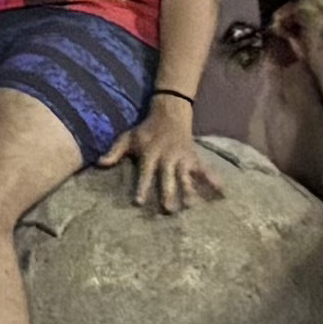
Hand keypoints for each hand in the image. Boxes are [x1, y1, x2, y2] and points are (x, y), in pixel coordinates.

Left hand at [103, 94, 219, 212]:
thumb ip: (114, 151)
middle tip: (168, 210)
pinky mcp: (194, 159)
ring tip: (191, 205)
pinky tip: (223, 192)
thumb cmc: (146, 131)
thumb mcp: (128, 137)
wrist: (169, 114)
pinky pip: (205, 170)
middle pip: (167, 177)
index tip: (139, 202)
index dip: (142, 187)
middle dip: (168, 193)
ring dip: (188, 190)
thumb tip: (99, 163)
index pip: (145, 174)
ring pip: (186, 176)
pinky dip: (214, 180)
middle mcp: (167, 157)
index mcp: (150, 154)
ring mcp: (182, 158)